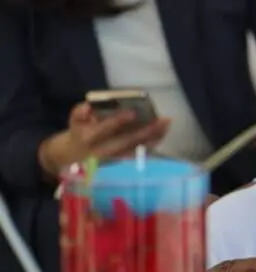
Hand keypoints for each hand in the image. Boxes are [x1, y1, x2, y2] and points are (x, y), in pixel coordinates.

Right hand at [38, 102, 169, 179]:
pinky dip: (151, 145)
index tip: (132, 112)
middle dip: (145, 131)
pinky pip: (139, 155)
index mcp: (87, 139)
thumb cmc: (79, 132)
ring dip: (153, 138)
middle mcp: (101, 152)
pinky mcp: (120, 165)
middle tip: (162, 120)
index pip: (103, 130)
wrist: (73, 156)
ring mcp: (112, 160)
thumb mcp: (74, 120)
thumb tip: (89, 107)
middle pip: (125, 142)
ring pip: (136, 150)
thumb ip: (80, 112)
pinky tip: (162, 134)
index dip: (117, 122)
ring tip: (167, 124)